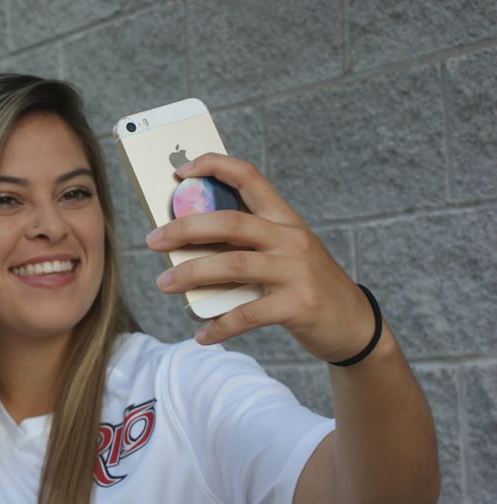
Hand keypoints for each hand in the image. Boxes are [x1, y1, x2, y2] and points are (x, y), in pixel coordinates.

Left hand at [144, 153, 372, 362]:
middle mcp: (290, 238)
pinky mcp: (298, 305)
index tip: (180, 171)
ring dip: (191, 274)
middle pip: (230, 222)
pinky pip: (247, 314)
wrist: (354, 325)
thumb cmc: (305, 285)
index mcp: (283, 218)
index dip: (213, 166)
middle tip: (153, 240)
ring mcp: (296, 271)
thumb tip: (186, 244)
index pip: (248, 176)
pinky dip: (220, 326)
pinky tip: (201, 334)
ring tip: (164, 283)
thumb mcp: (282, 254)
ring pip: (233, 265)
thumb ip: (244, 244)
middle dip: (185, 228)